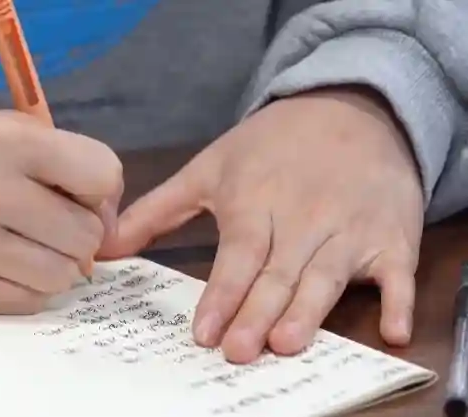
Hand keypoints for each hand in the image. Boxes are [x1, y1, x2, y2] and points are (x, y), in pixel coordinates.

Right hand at [0, 110, 121, 314]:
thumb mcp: (11, 131)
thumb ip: (70, 165)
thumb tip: (110, 231)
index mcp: (6, 141)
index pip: (100, 175)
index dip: (100, 191)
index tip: (79, 195)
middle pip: (84, 236)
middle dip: (79, 234)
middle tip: (53, 225)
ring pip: (60, 277)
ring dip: (57, 266)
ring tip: (31, 247)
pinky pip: (26, 302)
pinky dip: (29, 288)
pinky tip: (9, 265)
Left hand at [99, 87, 423, 362]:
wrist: (351, 107)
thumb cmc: (271, 144)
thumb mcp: (208, 168)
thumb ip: (155, 211)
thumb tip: (103, 247)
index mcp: (255, 201)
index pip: (237, 254)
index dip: (222, 294)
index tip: (202, 332)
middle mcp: (303, 217)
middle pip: (278, 272)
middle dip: (258, 312)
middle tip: (238, 350)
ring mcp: (350, 228)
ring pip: (327, 275)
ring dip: (310, 309)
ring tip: (287, 343)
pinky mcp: (391, 236)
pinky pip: (398, 272)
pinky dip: (398, 299)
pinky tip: (393, 330)